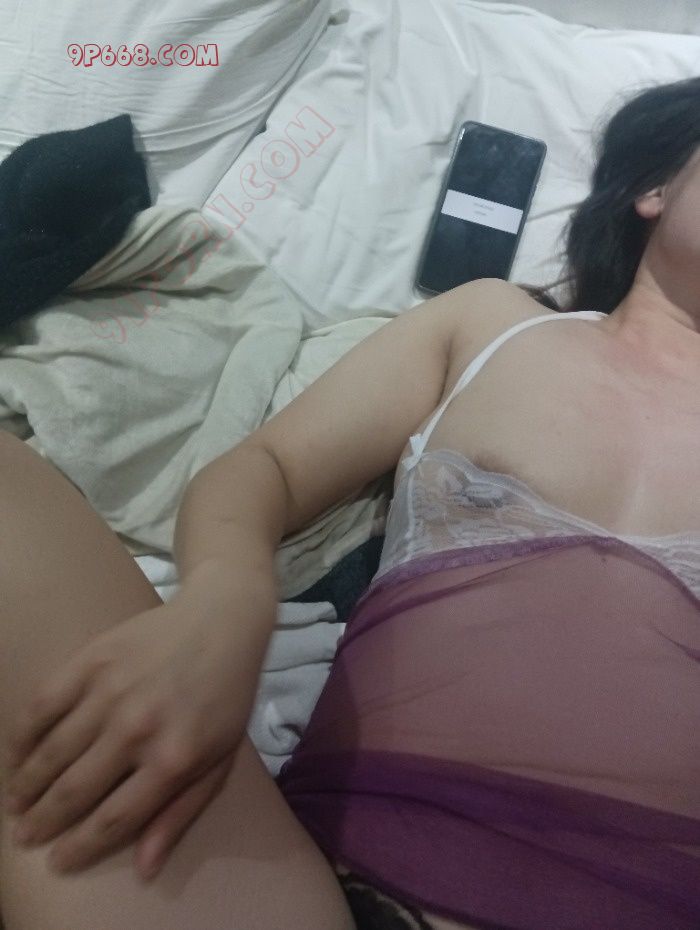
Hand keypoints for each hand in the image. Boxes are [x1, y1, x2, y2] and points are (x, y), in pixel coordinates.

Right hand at [4, 580, 272, 877]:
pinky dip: (21, 736)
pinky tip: (15, 756)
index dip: (79, 847)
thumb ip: (181, 813)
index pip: (112, 820)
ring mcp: (111, 691)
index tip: (57, 861)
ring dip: (25, 785)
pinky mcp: (92, 659)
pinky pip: (42, 704)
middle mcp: (137, 728)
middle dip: (42, 822)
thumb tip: (145, 868)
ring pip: (51, 753)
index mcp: (174, 759)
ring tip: (16, 804)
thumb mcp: (220, 760)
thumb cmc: (226, 696)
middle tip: (24, 835)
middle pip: (74, 792)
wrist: (222, 620)